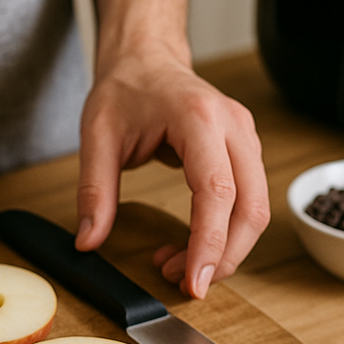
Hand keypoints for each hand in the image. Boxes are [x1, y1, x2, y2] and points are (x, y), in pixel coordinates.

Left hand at [74, 44, 269, 297]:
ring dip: (223, 249)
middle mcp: (232, 127)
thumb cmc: (125, 89)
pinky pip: (246, 202)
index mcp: (198, 119)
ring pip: (255, 210)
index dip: (209, 244)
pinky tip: (188, 245)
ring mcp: (245, 138)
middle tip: (182, 285)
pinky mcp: (244, 151)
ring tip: (174, 265)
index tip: (193, 283)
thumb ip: (94, 192)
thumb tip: (88, 241)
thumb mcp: (96, 137)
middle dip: (222, 257)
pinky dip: (223, 233)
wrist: (146, 58)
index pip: (217, 193)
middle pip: (251, 208)